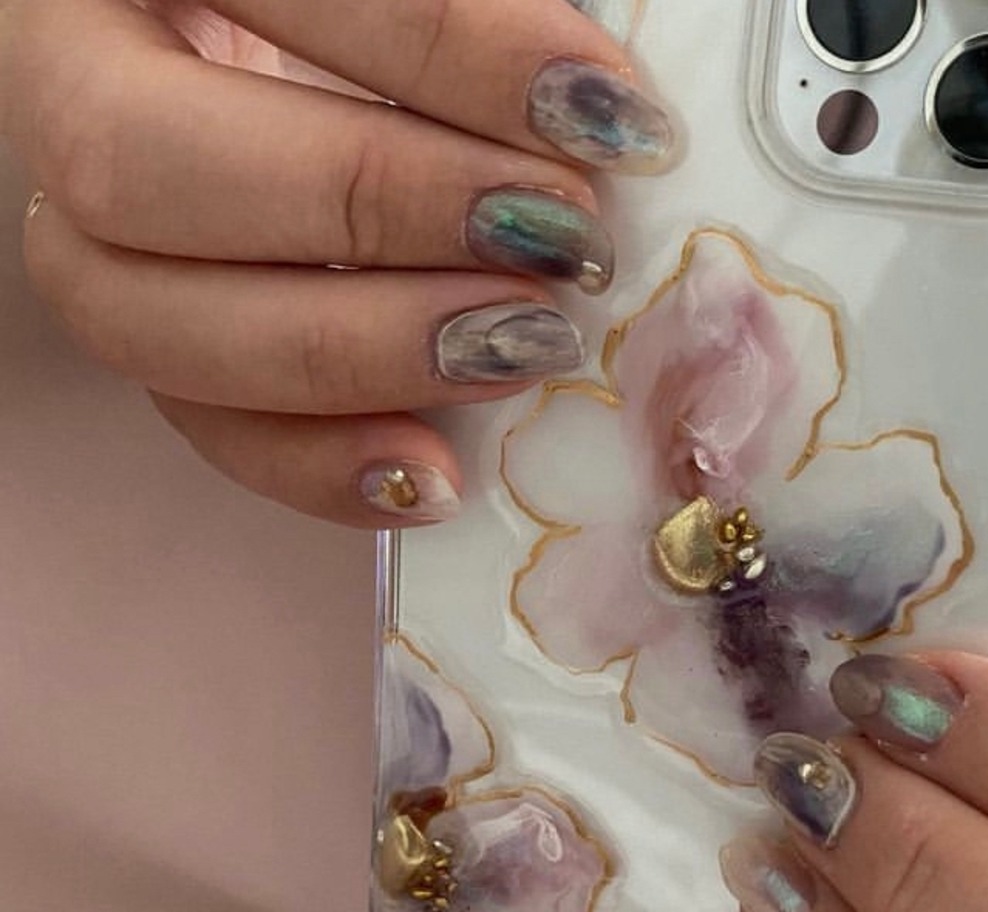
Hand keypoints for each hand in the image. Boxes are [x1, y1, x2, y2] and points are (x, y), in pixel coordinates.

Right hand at [0, 0, 671, 524]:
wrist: (307, 81)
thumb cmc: (386, 32)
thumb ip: (468, 23)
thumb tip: (605, 117)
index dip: (441, 51)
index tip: (601, 114)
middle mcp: (68, 88)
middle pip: (136, 164)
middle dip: (371, 209)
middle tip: (556, 238)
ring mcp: (92, 233)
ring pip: (142, 320)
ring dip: (354, 353)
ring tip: (523, 347)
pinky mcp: (158, 339)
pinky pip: (200, 426)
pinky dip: (319, 465)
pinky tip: (436, 475)